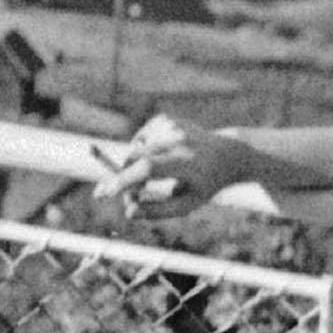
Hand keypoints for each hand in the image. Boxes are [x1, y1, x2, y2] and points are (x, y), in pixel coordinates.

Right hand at [100, 114, 258, 222]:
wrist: (228, 154)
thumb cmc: (205, 185)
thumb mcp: (187, 204)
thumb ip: (157, 211)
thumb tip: (128, 213)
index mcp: (187, 162)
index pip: (148, 168)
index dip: (125, 179)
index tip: (105, 192)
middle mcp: (178, 140)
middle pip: (134, 158)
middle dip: (123, 178)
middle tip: (129, 197)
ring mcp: (171, 126)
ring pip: (134, 150)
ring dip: (135, 166)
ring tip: (159, 176)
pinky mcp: (164, 119)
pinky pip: (140, 140)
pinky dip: (142, 152)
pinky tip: (162, 157)